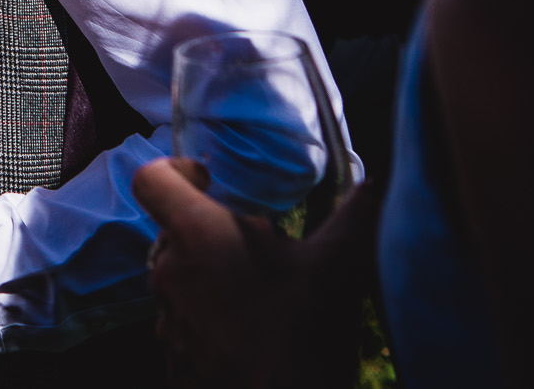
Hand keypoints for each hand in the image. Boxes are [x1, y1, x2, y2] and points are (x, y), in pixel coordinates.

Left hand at [132, 157, 376, 388]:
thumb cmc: (307, 336)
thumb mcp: (340, 267)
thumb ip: (359, 213)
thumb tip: (382, 180)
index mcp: (197, 235)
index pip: (152, 180)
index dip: (174, 170)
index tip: (209, 180)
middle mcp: (169, 274)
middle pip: (178, 234)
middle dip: (217, 236)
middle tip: (269, 256)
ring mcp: (167, 324)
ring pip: (184, 283)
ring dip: (217, 282)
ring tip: (268, 303)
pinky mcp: (174, 363)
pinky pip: (188, 328)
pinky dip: (215, 325)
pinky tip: (256, 340)